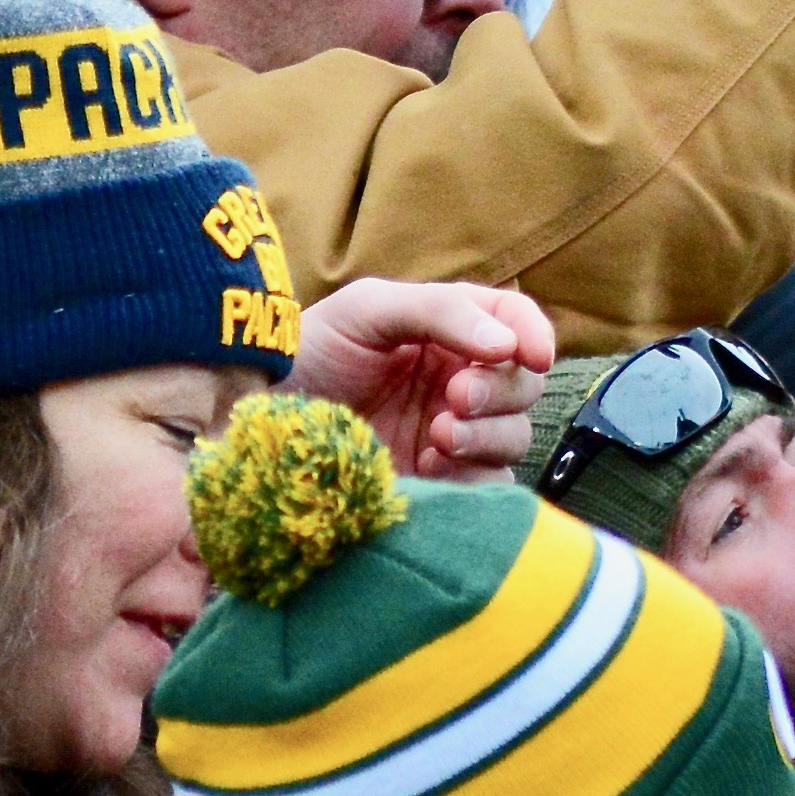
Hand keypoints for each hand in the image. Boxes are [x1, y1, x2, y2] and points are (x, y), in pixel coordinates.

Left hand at [284, 277, 554, 481]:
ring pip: (516, 435)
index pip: (516, 323)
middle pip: (524, 384)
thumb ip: (440, 312)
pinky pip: (492, 484)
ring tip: (437, 437)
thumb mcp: (366, 311)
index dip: (535, 335)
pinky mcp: (444, 482)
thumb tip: (508, 346)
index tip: (529, 355)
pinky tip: (431, 467)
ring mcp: (454, 433)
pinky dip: (474, 475)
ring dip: (487, 435)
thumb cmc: (308, 356)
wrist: (259, 427)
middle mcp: (459, 380)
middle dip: (500, 391)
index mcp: (448, 331)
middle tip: (455, 397)